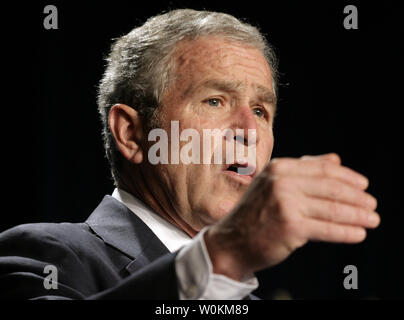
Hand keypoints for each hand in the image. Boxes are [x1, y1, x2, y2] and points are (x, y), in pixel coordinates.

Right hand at [204, 153, 379, 280]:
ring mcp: (285, 204)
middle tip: (371, 205)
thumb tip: (336, 159)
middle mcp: (281, 183)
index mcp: (279, 168)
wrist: (231, 241)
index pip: (322, 170)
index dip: (348, 177)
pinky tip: (358, 234)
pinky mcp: (290, 227)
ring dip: (357, 215)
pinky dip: (346, 232)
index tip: (363, 185)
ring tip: (371, 220)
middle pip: (331, 188)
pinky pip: (327, 229)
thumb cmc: (255, 213)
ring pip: (332, 209)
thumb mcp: (273, 184)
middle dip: (356, 198)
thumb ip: (304, 170)